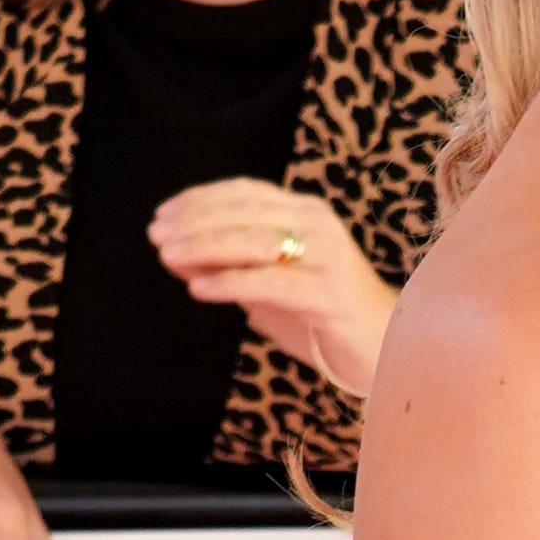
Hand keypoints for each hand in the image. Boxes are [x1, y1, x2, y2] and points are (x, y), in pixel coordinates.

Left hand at [152, 179, 396, 397]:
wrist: (383, 347)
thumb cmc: (320, 315)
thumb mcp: (266, 284)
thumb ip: (227, 265)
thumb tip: (171, 252)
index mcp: (305, 213)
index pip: (245, 192)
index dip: (199, 199)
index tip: (161, 216)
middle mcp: (318, 225)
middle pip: (246, 212)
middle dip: (195, 221)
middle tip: (157, 236)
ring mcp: (327, 257)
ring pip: (256, 240)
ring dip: (206, 246)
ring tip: (169, 257)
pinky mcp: (329, 294)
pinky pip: (272, 282)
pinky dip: (231, 281)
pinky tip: (200, 287)